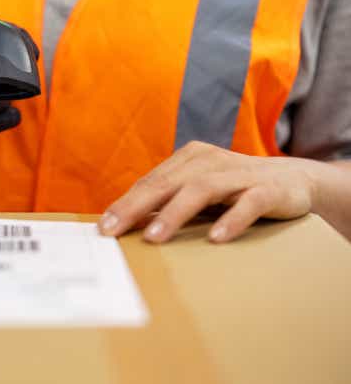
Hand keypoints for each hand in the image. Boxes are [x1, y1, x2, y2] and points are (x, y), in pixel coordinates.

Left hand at [98, 141, 317, 242]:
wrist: (295, 182)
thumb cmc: (234, 191)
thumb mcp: (198, 193)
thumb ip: (167, 203)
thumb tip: (125, 225)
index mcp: (188, 159)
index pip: (150, 183)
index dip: (125, 204)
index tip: (103, 227)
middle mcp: (209, 161)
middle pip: (166, 183)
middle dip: (135, 206)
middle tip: (112, 229)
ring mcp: (238, 174)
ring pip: (200, 190)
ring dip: (174, 213)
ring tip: (153, 237)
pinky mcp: (268, 189)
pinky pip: (248, 203)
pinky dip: (231, 219)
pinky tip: (216, 238)